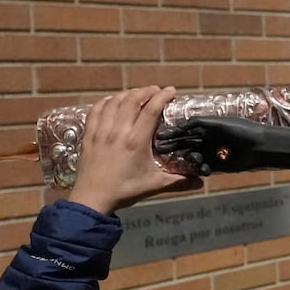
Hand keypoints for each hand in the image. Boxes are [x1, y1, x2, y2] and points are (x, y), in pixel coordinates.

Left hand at [70, 86, 201, 214]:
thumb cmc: (125, 191)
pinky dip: (106, 101)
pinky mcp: (89, 134)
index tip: (171, 91)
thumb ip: (178, 182)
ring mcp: (101, 131)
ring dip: (127, 94)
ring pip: (114, 102)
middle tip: (156, 91)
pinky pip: (96, 110)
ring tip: (137, 94)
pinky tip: (112, 101)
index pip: (151, 110)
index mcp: (136, 141)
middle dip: (146, 91)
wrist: (93, 198)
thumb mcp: (154, 185)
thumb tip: (200, 182)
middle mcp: (118, 131)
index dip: (162, 97)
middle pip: (132, 100)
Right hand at [155, 117, 273, 173]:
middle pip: (186, 144)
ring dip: (190, 159)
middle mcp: (207, 140)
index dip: (171, 134)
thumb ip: (196, 123)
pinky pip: (204, 168)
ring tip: (193, 159)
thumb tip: (177, 126)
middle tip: (160, 150)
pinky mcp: (218, 166)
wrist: (260, 146)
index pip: (184, 131)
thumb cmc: (240, 130)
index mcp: (206, 127)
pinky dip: (200, 169)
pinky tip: (202, 168)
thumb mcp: (215, 123)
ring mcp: (212, 153)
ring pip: (193, 157)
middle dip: (174, 147)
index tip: (158, 137)